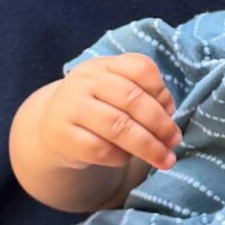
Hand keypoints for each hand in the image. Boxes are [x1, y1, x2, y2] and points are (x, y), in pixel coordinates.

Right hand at [42, 57, 178, 174]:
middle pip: (132, 99)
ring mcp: (71, 107)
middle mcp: (85, 81)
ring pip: (118, 126)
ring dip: (148, 145)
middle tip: (175, 141)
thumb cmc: (95, 107)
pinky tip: (127, 159)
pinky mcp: (62, 136)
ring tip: (165, 158)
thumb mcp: (114, 90)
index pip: (140, 67)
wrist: (50, 127)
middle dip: (160, 123)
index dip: (161, 90)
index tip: (172, 110)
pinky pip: (100, 149)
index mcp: (104, 65)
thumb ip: (142, 93)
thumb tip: (169, 111)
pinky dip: (120, 157)